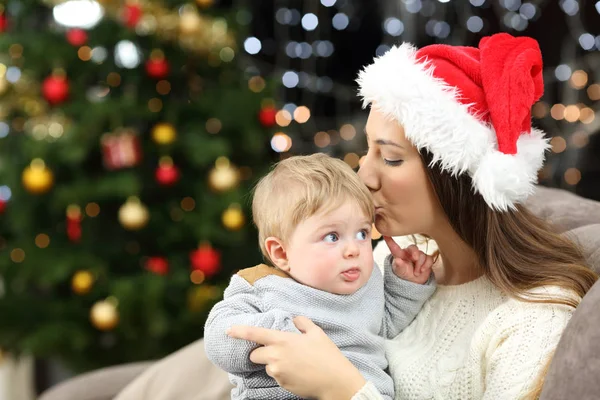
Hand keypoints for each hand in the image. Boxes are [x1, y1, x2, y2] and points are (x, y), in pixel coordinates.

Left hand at [227, 316, 365, 399]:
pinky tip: (298, 372)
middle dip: (260, 353)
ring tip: (295, 363)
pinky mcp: (282, 384)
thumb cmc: (328, 355)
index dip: (239, 331)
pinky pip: (276, 377)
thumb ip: (302, 323)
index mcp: (283, 340)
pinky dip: (283, 374)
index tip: (228, 330)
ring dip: (274, 364)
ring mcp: (278, 372)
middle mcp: (276, 356)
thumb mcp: (317, 333)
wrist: (335, 381)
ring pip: (267, 366)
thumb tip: (294, 319)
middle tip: (277, 351)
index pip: (255, 334)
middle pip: (255, 355)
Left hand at [383, 236, 433, 284]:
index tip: (385, 234)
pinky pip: (429, 259)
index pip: (394, 247)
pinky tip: (422, 270)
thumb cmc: (404, 273)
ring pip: (422, 255)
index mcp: (400, 254)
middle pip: (413, 247)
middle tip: (415, 258)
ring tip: (416, 273)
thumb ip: (399, 266)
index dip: (389, 240)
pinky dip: (426, 265)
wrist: (414, 281)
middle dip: (415, 252)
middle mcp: (409, 252)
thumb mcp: (400, 271)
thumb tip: (397, 260)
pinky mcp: (427, 259)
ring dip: (419, 265)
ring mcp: (419, 255)